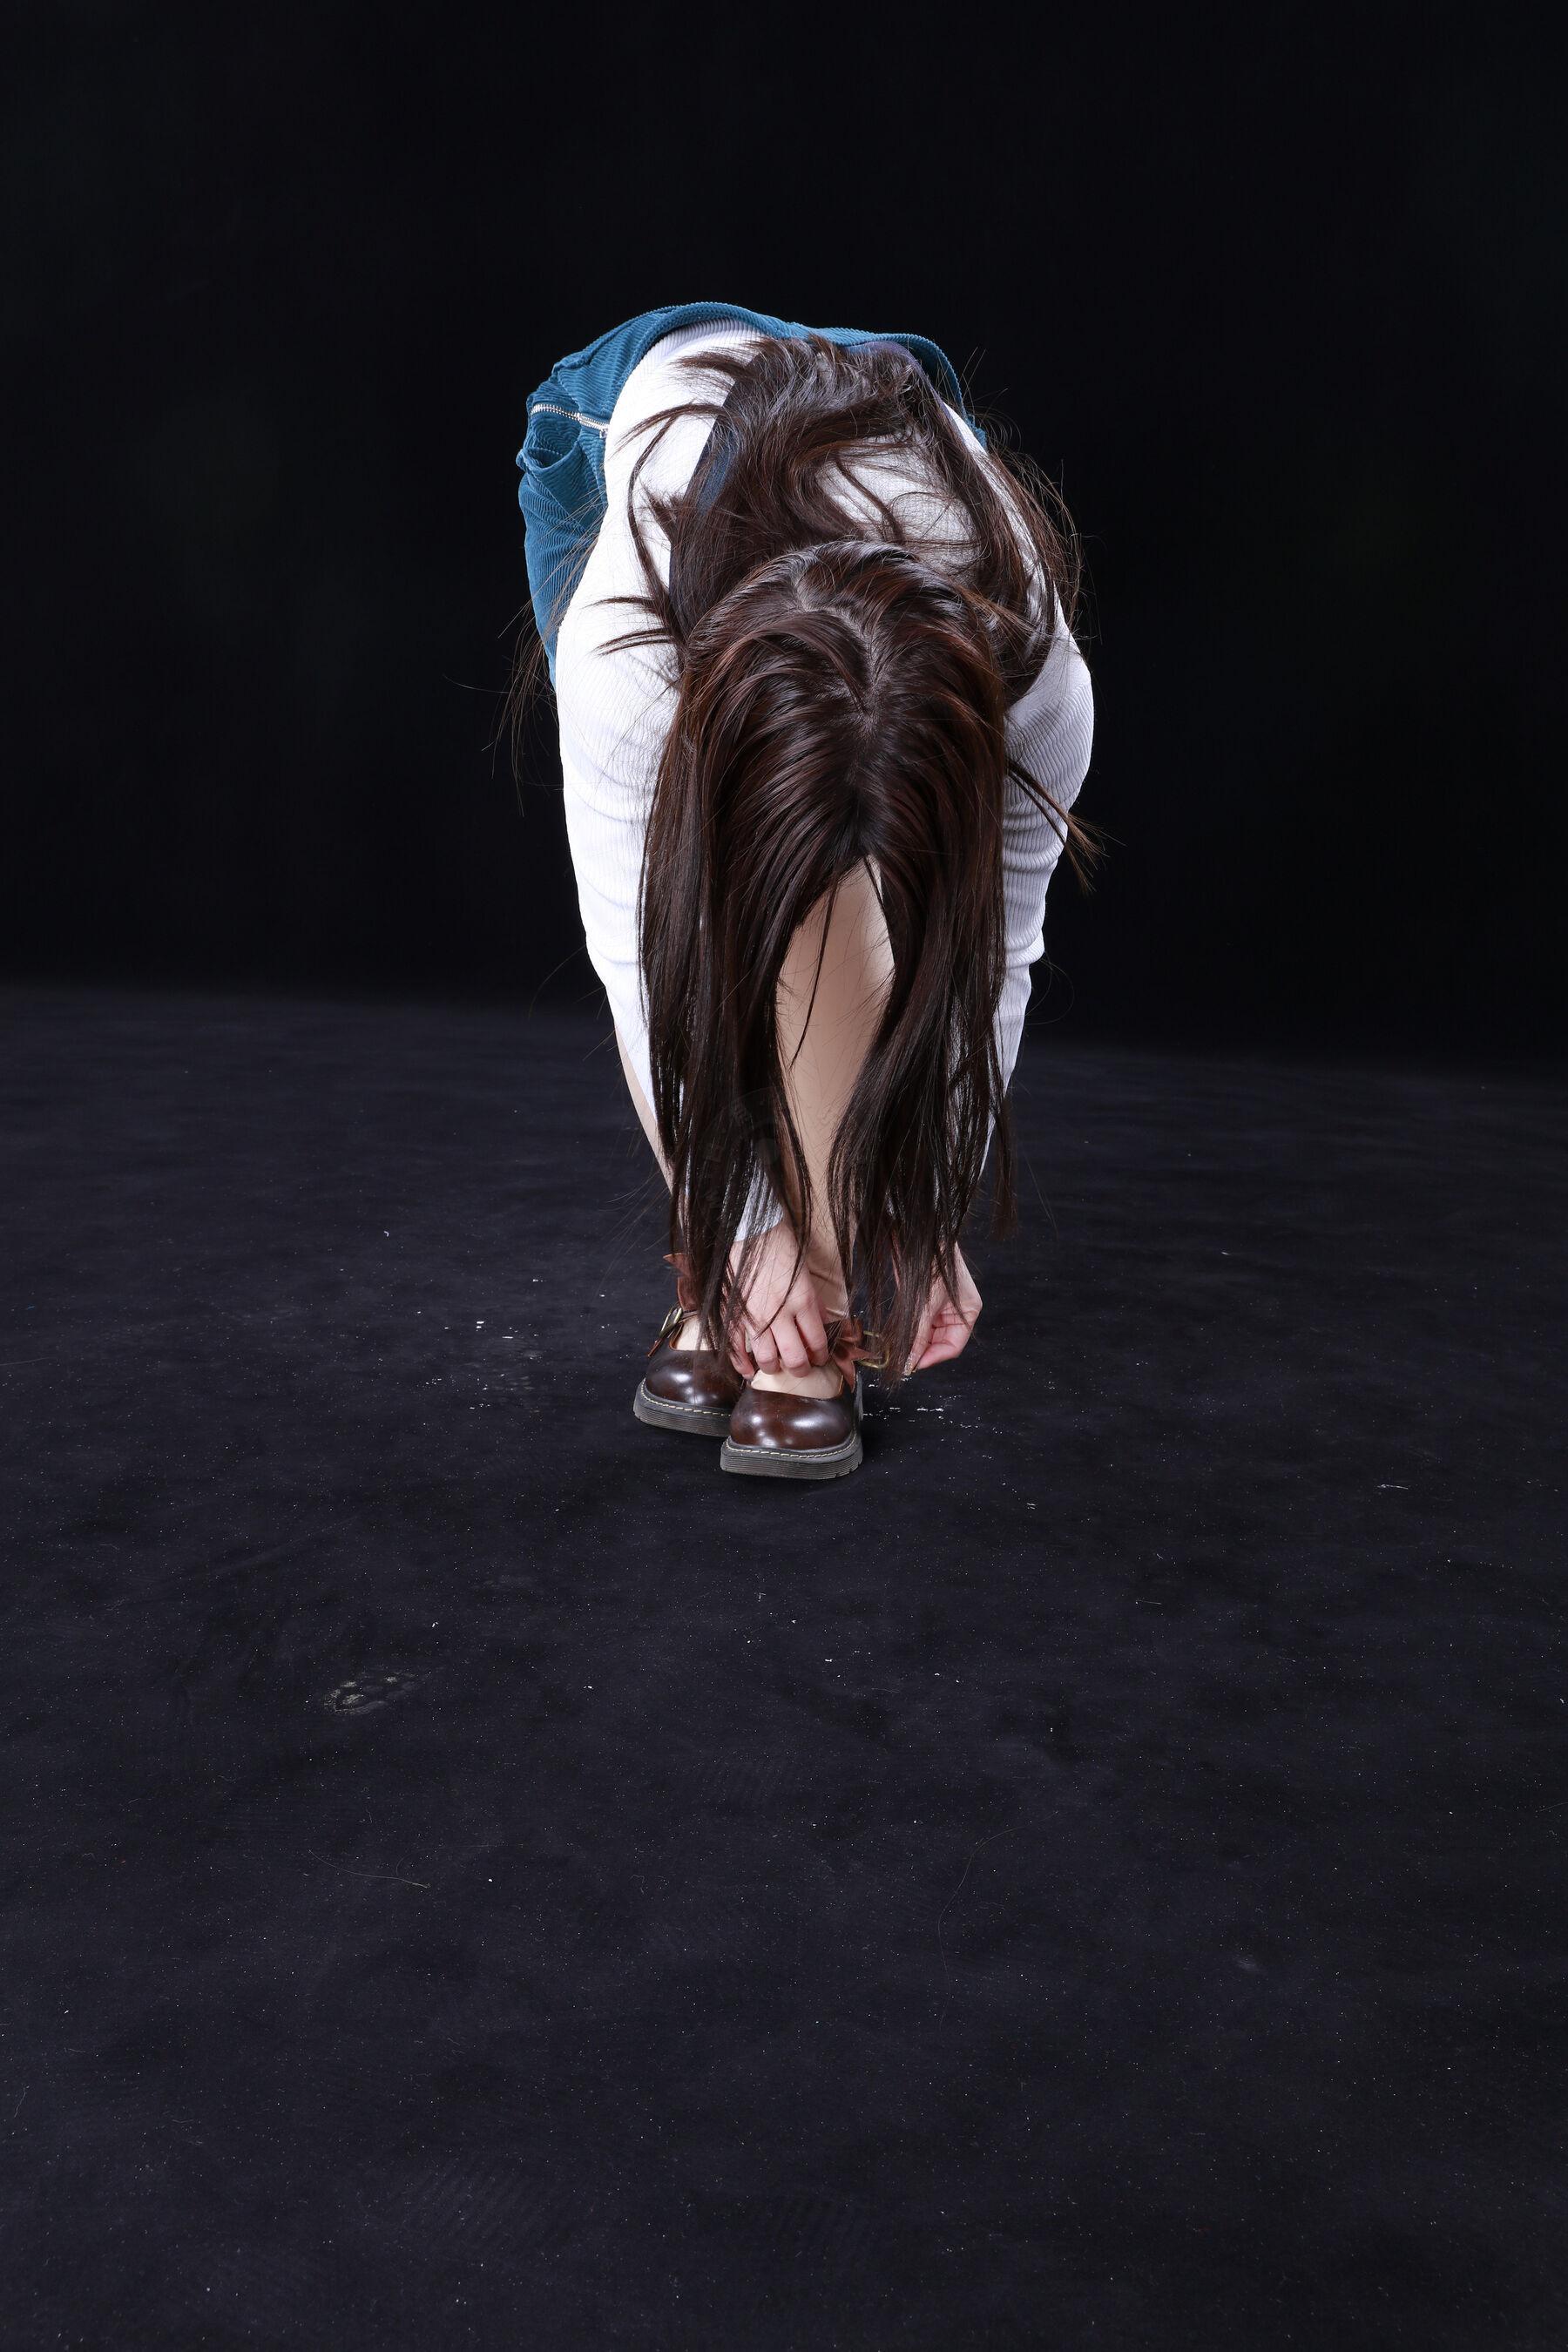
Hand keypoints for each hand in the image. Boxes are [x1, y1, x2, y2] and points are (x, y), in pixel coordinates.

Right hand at [727, 1220, 831, 1379]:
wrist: (751, 1229)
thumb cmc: (781, 1245)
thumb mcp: (806, 1274)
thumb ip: (814, 1302)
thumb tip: (822, 1323)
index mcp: (803, 1301)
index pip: (817, 1341)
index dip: (820, 1355)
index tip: (820, 1358)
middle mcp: (781, 1313)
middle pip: (794, 1356)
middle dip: (801, 1368)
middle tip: (802, 1368)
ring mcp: (755, 1316)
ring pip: (767, 1357)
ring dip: (775, 1367)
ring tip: (778, 1366)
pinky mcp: (735, 1313)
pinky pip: (737, 1346)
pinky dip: (742, 1363)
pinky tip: (749, 1372)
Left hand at [906, 1246, 981, 1373]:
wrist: (921, 1236)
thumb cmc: (933, 1264)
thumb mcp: (927, 1304)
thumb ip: (918, 1335)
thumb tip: (910, 1362)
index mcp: (967, 1313)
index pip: (952, 1347)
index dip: (933, 1358)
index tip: (913, 1365)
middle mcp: (955, 1313)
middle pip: (939, 1343)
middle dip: (921, 1351)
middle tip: (901, 1359)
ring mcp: (939, 1308)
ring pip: (926, 1335)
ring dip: (912, 1342)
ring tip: (897, 1349)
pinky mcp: (924, 1302)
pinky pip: (917, 1323)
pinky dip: (907, 1331)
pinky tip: (896, 1336)